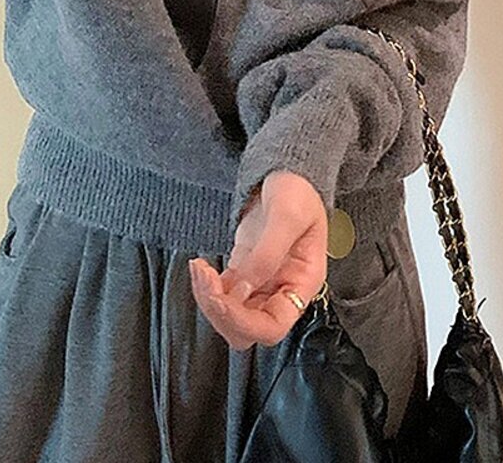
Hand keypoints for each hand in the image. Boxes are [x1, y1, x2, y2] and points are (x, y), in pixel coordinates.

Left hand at [189, 169, 327, 350]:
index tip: (219, 296)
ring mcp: (261, 283)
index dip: (242, 321)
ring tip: (199, 268)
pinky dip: (207, 287)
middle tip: (205, 278)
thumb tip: (243, 290)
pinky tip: (200, 266)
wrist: (288, 173)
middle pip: (247, 330)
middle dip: (220, 311)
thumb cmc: (298, 191)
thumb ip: (267, 254)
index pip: (272, 327)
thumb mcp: (287, 215)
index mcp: (302, 284)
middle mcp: (282, 291)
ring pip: (230, 315)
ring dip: (209, 299)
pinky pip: (222, 295)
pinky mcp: (243, 271)